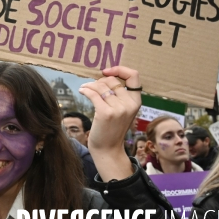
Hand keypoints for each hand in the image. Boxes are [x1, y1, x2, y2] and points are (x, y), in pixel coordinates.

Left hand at [78, 66, 141, 180]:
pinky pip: (93, 93)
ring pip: (101, 86)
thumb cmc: (112, 129)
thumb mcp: (123, 111)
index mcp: (136, 101)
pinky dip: (85, 89)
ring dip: (90, 85)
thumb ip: (120, 95)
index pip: (134, 76)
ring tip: (85, 88)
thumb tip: (105, 76)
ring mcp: (118, 109)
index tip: (107, 72)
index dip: (120, 69)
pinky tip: (82, 90)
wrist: (108, 149)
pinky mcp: (105, 113)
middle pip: (112, 80)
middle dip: (99, 81)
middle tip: (92, 87)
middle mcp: (129, 104)